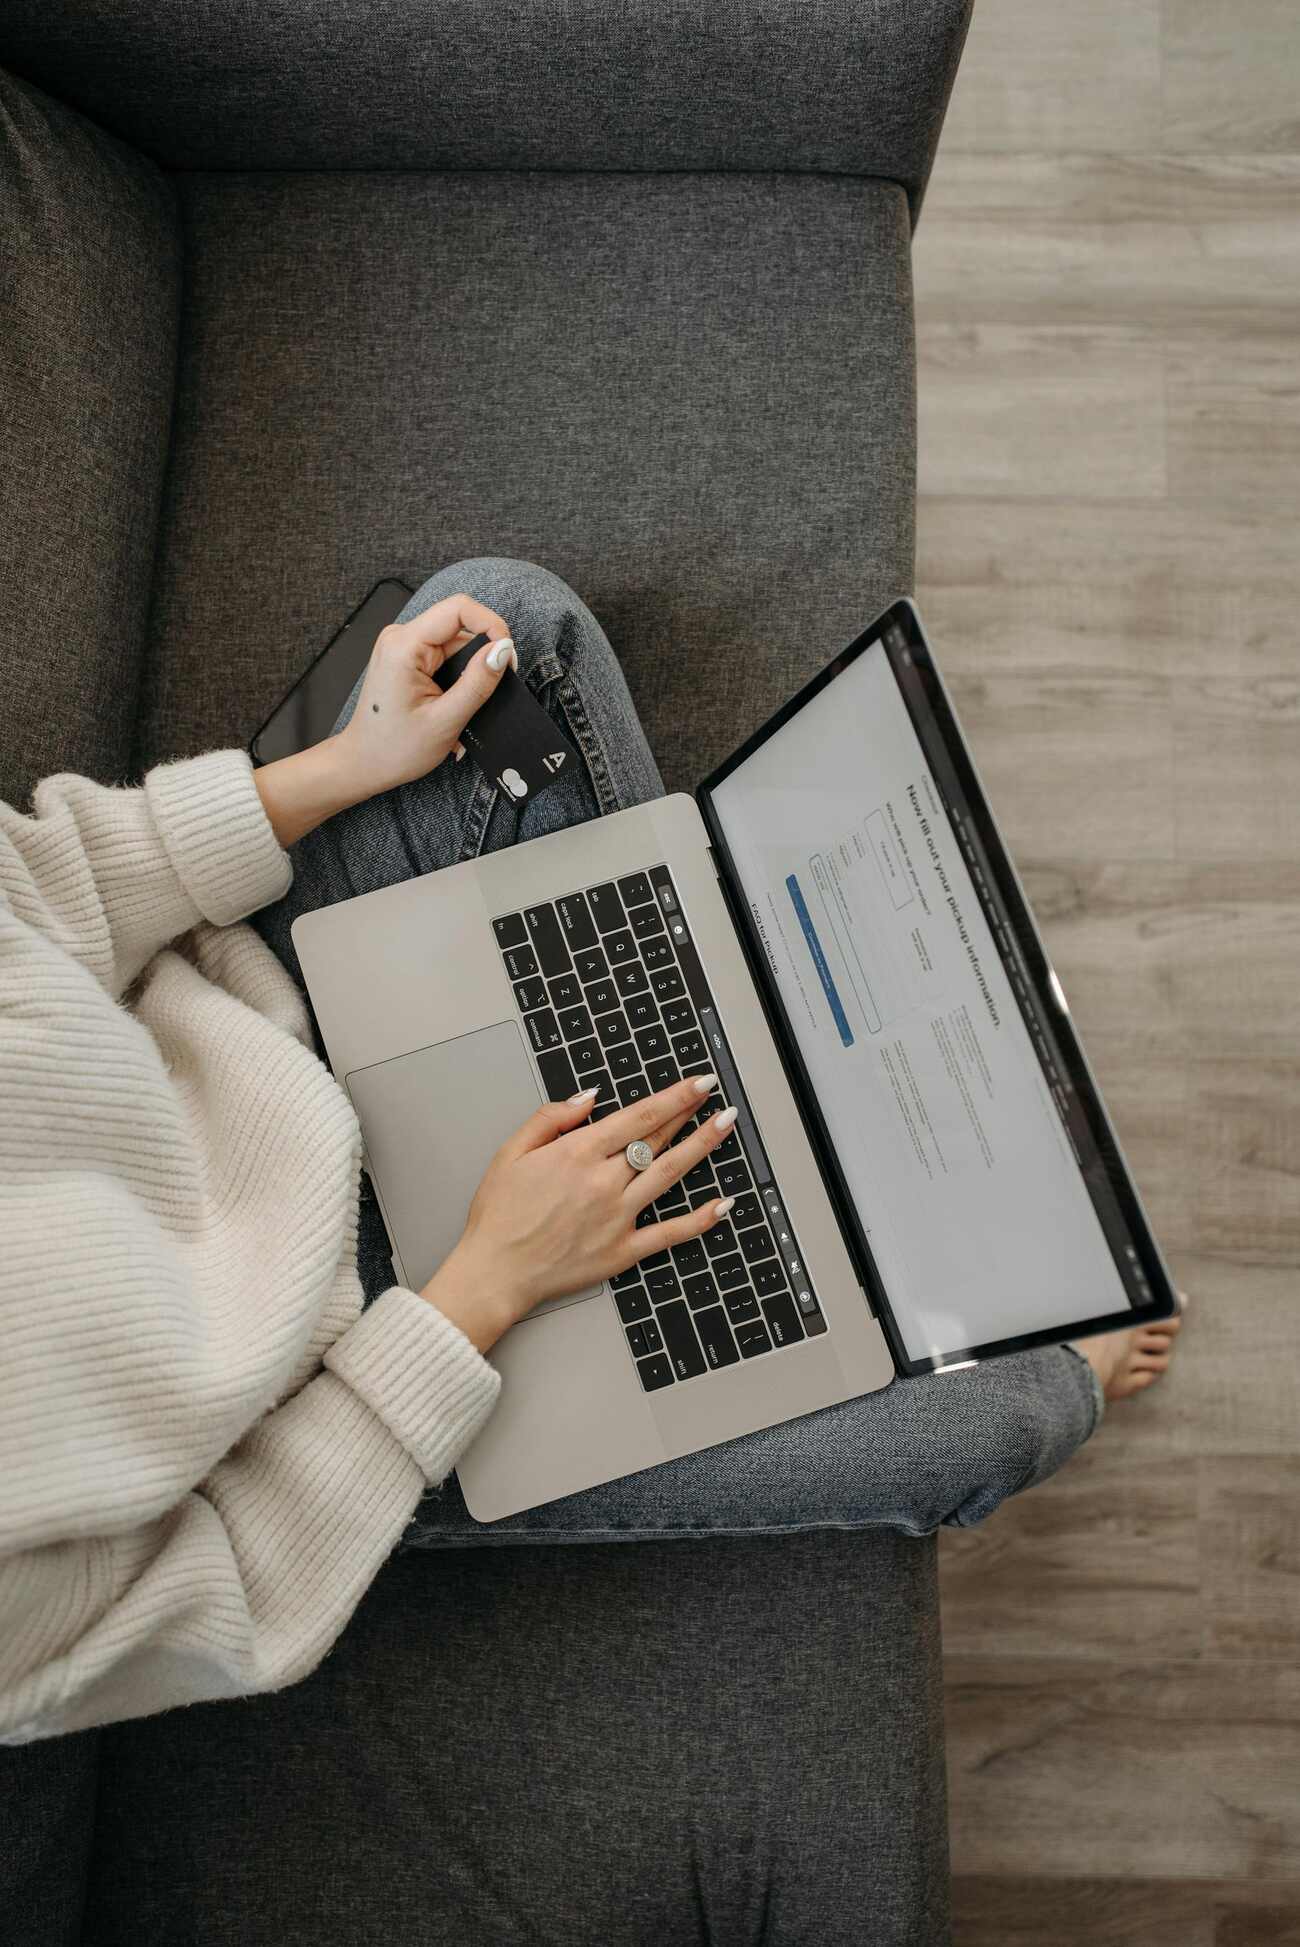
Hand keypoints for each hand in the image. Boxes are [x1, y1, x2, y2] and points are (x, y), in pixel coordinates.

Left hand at [333, 592, 518, 800]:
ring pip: (456, 643)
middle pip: (460, 627)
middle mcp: (401, 637)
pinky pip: (446, 655)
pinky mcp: (409, 657)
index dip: (491, 625)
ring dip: (470, 672)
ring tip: (466, 706)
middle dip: (482, 655)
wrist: (364, 763)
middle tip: (493, 689)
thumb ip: (477, 682)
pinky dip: (458, 678)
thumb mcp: (446, 720)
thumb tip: (503, 650)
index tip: (506, 656)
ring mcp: (404, 646)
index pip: (459, 609)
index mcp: (404, 646)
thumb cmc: (394, 749)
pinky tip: (455, 703)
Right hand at [420, 1074, 740, 1353]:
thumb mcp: (510, 1152)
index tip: (695, 1082)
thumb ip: (550, 1118)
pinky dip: (700, 1219)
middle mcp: (603, 1182)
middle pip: (657, 1139)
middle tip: (713, 1093)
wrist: (494, 1272)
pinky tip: (723, 1204)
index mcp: (577, 1154)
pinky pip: (669, 1233)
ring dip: (702, 1147)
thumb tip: (589, 1098)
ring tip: (725, 1126)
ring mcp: (617, 1216)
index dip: (672, 1096)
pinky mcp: (623, 1250)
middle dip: (690, 1112)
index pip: (637, 1116)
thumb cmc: (498, 1216)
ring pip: (669, 1174)